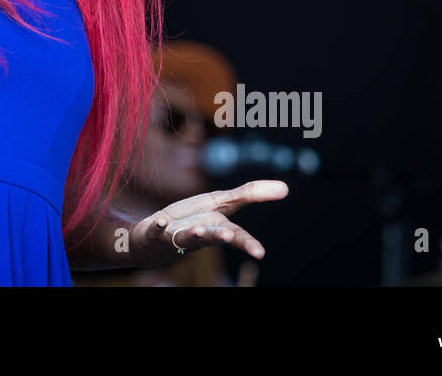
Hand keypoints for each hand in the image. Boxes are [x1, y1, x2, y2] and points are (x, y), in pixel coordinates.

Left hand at [127, 179, 288, 268]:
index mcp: (217, 227)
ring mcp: (176, 235)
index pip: (236, 236)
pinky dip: (158, 227)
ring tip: (200, 230)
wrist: (158, 236)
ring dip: (193, 234)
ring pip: (186, 237)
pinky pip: (156, 231)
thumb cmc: (194, 219)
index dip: (247, 244)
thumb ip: (250, 195)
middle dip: (219, 236)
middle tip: (228, 236)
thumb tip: (286, 187)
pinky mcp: (155, 233)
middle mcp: (199, 234)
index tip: (260, 254)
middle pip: (211, 236)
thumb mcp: (222, 203)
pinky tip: (161, 222)